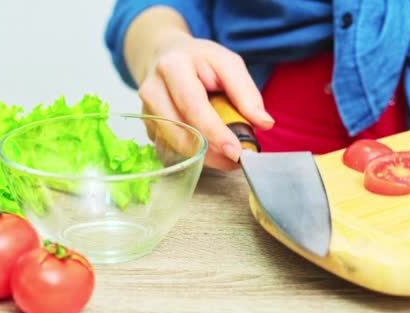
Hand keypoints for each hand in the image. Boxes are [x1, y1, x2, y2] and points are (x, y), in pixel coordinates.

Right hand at [136, 32, 273, 169]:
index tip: (235, 151)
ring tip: (227, 157)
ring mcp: (145, 110)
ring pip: (174, 144)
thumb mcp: (227, 64)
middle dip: (210, 151)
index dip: (214, 131)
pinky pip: (171, 149)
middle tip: (235, 160)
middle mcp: (152, 89)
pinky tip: (209, 150)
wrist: (165, 55)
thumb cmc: (199, 60)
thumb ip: (246, 92)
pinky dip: (193, 155)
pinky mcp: (147, 126)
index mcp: (173, 67)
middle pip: (180, 130)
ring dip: (203, 157)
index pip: (193, 105)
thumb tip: (264, 122)